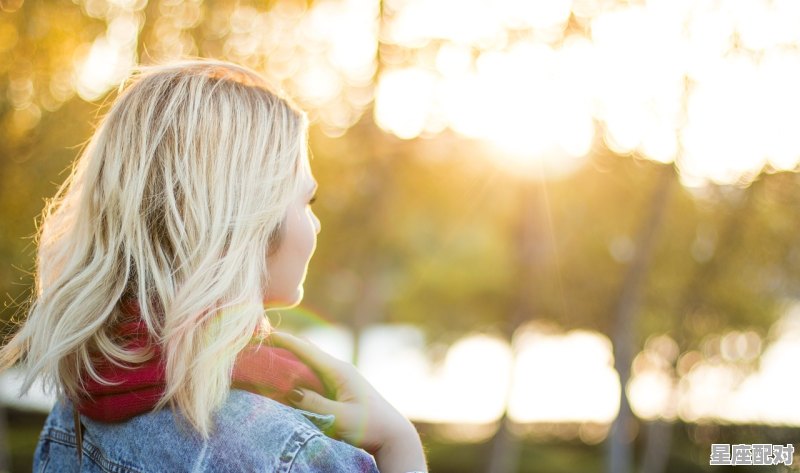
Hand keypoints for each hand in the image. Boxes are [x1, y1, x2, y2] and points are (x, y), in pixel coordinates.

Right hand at [268, 331, 426, 471]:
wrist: (393, 435)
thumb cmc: (370, 427)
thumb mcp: (340, 418)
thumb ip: (315, 404)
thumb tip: (290, 391)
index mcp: (339, 371)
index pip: (306, 350)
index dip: (284, 341)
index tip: (264, 332)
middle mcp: (339, 370)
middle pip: (306, 353)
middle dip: (283, 347)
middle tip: (259, 345)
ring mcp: (339, 379)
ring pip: (308, 365)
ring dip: (289, 361)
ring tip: (266, 358)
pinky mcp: (339, 390)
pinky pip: (313, 378)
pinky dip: (297, 375)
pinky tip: (285, 378)